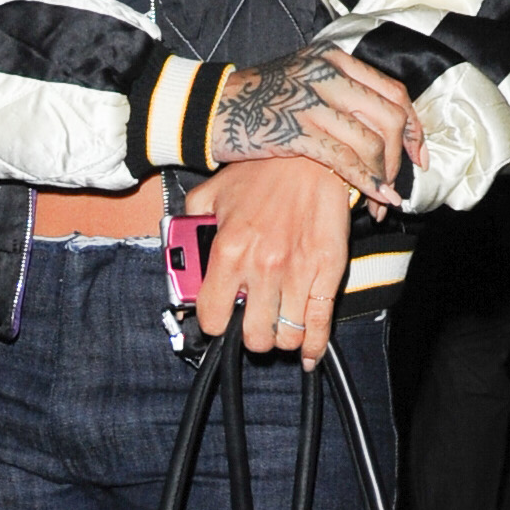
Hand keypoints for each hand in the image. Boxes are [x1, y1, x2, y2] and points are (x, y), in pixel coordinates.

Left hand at [187, 160, 353, 368]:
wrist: (313, 155)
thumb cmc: (264, 172)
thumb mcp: (214, 192)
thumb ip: (191, 221)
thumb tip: (181, 244)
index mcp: (229, 250)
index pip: (213, 317)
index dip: (215, 323)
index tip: (221, 319)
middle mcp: (261, 266)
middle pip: (253, 336)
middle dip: (251, 335)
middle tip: (253, 322)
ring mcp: (297, 272)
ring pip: (285, 336)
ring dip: (280, 338)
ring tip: (278, 327)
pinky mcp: (327, 272)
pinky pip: (320, 324)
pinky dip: (313, 347)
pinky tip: (307, 355)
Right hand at [209, 47, 414, 199]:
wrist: (207, 107)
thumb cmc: (254, 101)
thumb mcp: (301, 80)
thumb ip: (338, 93)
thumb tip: (375, 125)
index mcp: (335, 60)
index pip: (393, 91)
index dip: (413, 127)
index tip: (418, 155)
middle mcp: (328, 74)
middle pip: (390, 116)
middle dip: (400, 157)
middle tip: (396, 184)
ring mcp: (312, 101)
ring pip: (372, 141)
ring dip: (383, 176)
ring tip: (381, 200)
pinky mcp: (296, 130)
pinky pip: (345, 159)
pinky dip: (366, 182)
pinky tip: (372, 199)